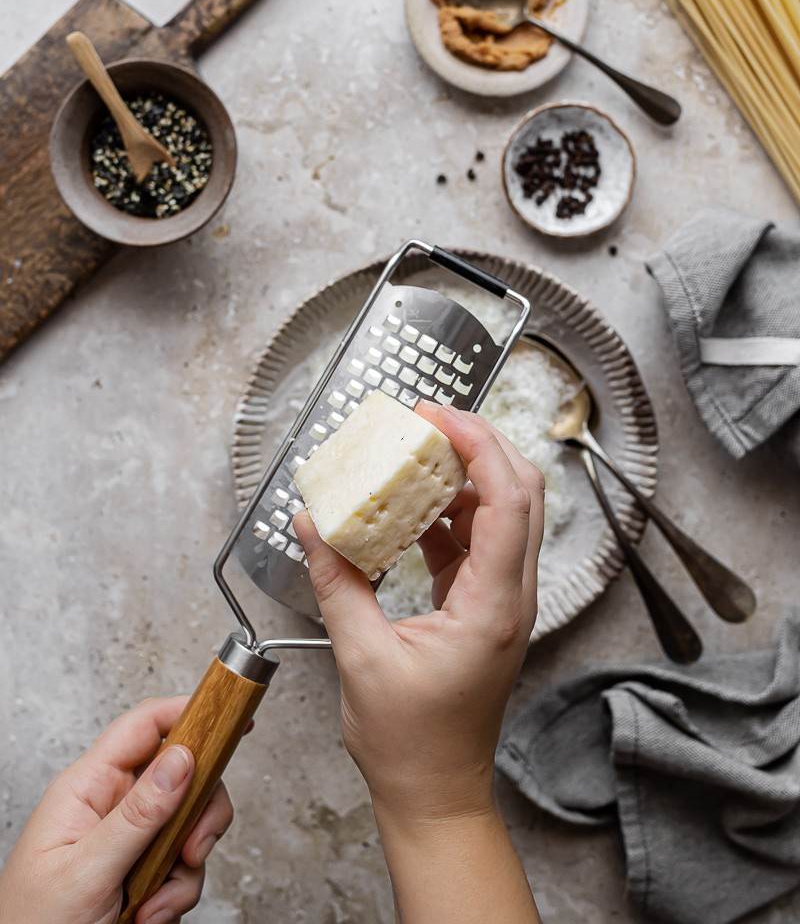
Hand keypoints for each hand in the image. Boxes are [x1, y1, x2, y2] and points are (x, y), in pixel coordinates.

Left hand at [0, 697, 234, 923]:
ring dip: (185, 869)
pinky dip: (176, 894)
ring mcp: (129, 839)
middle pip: (181, 776)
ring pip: (189, 825)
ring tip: (155, 903)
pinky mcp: (142, 871)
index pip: (144, 727)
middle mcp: (111, 805)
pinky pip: (183, 866)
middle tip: (194, 848)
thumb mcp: (85, 871)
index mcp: (87, 787)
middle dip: (199, 814)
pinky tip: (149, 916)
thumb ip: (137, 815)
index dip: (188, 713)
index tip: (231, 719)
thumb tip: (182, 758)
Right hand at [294, 402, 542, 825]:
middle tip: (427, 420)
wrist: (436, 793)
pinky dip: (447, 515)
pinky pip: (475, 542)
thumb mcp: (362, 657)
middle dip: (478, 445)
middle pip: (519, 494)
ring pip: (501, 513)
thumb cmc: (411, 743)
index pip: (508, 501)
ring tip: (414, 454)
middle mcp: (510, 596)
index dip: (479, 446)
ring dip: (463, 477)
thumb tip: (313, 526)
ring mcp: (501, 601)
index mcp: (493, 605)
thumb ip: (338, 582)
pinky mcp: (483, 607)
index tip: (438, 416)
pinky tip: (408, 509)